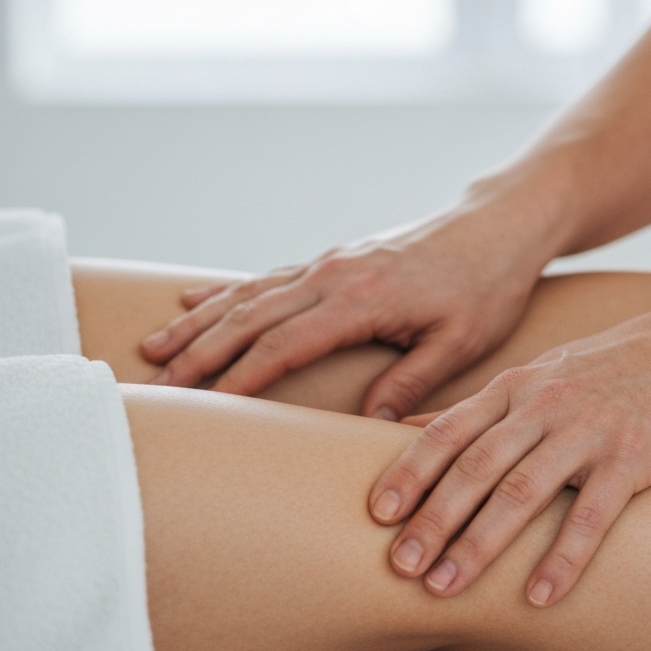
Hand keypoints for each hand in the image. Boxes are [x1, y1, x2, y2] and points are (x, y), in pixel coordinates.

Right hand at [142, 194, 552, 418]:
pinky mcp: (332, 260)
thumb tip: (367, 424)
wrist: (496, 226)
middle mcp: (333, 275)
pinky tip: (194, 301)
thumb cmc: (486, 287)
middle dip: (199, 352)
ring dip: (199, 321)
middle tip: (156, 384)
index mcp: (361, 299)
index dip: (240, 377)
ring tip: (153, 345)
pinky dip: (225, 292)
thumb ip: (410, 381)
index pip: (284, 344)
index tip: (204, 406)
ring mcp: (328, 263)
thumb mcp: (460, 342)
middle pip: (250, 317)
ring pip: (248, 294)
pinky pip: (266, 277)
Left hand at [368, 297, 650, 605]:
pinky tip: (541, 596)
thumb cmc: (611, 366)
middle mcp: (542, 405)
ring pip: (521, 492)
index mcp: (514, 386)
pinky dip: (564, 557)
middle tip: (399, 566)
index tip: (376, 513)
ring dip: (479, 544)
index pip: (447, 430)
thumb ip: (485, 407)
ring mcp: (587, 429)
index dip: (408, 472)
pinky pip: (592, 513)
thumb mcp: (538, 373)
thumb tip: (414, 429)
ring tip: (446, 586)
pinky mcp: (634, 455)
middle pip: (474, 466)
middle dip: (432, 518)